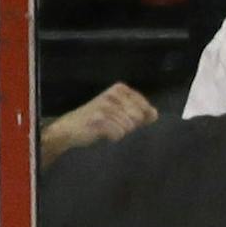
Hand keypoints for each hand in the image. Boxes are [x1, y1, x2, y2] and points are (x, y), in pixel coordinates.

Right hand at [39, 83, 156, 162]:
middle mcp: (112, 94)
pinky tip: (101, 132)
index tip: (123, 117)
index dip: (139, 119)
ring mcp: (104, 105)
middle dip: (128, 125)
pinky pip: (118, 134)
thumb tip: (155, 114)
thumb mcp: (121, 113)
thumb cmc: (99, 120)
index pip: (146, 108)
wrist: (70, 128)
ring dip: (119, 131)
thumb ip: (140, 113)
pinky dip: (112, 137)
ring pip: (128, 127)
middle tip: (112, 123)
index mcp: (120, 89)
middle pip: (138, 118)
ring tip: (106, 127)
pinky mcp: (98, 119)